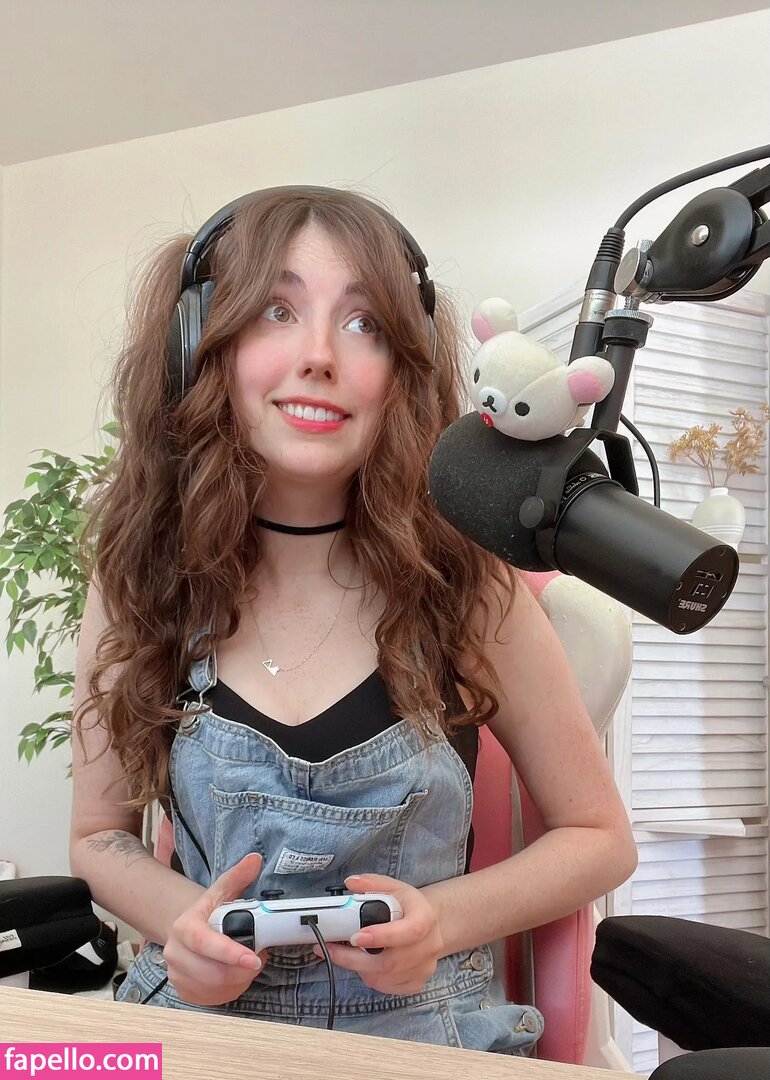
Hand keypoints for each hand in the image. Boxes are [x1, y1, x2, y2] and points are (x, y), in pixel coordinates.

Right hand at [162, 853, 267, 1005]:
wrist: (187, 930)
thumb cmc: (208, 913)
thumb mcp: (222, 891)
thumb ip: (238, 876)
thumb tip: (254, 860)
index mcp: (184, 927)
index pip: (206, 944)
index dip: (230, 954)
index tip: (254, 959)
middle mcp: (175, 953)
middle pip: (212, 972)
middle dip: (242, 969)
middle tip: (258, 958)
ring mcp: (177, 974)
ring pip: (215, 988)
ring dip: (239, 980)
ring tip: (247, 965)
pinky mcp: (184, 991)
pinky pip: (212, 999)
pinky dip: (230, 990)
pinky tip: (236, 976)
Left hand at [313, 873, 444, 995]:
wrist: (428, 925)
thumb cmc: (408, 906)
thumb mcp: (393, 887)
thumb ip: (372, 883)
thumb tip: (351, 882)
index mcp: (426, 917)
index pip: (409, 931)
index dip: (382, 937)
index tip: (355, 937)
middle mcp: (430, 945)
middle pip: (392, 962)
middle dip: (356, 959)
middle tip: (331, 949)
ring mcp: (425, 967)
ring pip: (385, 977)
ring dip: (360, 968)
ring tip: (345, 954)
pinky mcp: (417, 983)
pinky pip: (388, 987)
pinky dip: (370, 978)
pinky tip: (363, 964)